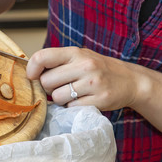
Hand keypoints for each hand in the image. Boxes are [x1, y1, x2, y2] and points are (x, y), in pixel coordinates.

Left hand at [26, 47, 147, 110]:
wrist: (130, 81)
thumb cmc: (99, 69)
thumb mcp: (80, 57)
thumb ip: (58, 62)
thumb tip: (30, 73)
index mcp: (76, 53)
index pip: (42, 57)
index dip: (32, 69)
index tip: (33, 76)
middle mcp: (84, 66)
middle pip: (46, 82)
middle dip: (48, 88)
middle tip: (60, 87)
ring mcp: (93, 83)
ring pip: (57, 97)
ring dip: (61, 99)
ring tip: (74, 94)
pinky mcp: (99, 100)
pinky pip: (71, 108)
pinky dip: (73, 107)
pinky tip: (83, 100)